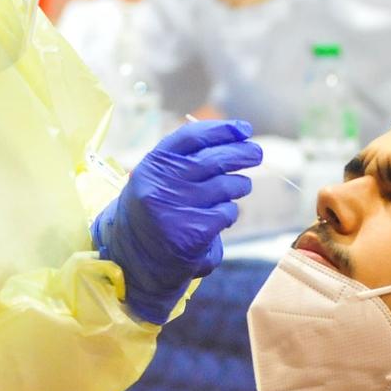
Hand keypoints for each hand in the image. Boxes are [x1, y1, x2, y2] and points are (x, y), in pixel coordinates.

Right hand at [92, 119, 260, 322]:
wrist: (133, 261)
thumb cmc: (154, 212)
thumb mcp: (157, 180)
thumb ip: (186, 158)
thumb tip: (235, 136)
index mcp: (153, 165)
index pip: (193, 136)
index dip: (223, 130)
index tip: (244, 129)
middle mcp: (163, 183)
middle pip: (215, 159)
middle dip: (242, 153)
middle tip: (256, 153)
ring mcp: (178, 208)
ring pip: (227, 186)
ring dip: (239, 186)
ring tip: (239, 187)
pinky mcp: (193, 232)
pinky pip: (227, 213)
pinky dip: (229, 214)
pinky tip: (219, 219)